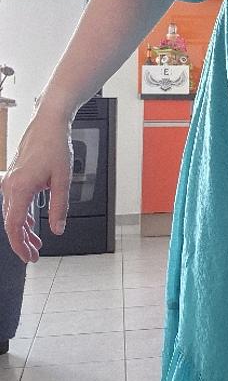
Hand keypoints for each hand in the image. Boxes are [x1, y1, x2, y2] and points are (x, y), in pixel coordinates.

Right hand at [1, 108, 73, 262]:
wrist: (49, 122)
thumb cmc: (56, 145)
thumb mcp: (63, 179)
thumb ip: (60, 207)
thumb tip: (58, 229)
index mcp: (20, 188)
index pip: (15, 226)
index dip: (20, 245)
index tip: (29, 257)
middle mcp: (10, 185)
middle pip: (12, 222)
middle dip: (22, 242)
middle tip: (34, 256)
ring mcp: (10, 180)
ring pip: (13, 213)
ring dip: (24, 230)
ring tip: (36, 244)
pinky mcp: (15, 177)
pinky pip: (15, 203)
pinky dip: (23, 216)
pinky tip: (32, 225)